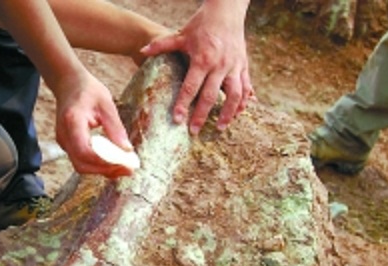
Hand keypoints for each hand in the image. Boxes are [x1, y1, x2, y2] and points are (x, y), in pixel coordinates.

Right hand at [53, 69, 134, 177]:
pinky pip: (82, 160)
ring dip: (103, 170)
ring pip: (81, 166)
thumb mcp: (107, 104)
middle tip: (129, 169)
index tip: (125, 163)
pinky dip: (98, 164)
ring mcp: (63, 142)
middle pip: (82, 164)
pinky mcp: (68, 145)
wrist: (68, 84)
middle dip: (105, 170)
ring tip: (124, 166)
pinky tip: (114, 161)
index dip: (105, 162)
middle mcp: (64, 135)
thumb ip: (116, 128)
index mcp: (72, 121)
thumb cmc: (88, 91)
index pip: (85, 151)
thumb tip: (127, 151)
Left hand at [140, 1, 253, 134]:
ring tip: (220, 128)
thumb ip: (162, 45)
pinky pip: (246, 87)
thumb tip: (142, 51)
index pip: (191, 87)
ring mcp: (233, 66)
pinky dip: (242, 102)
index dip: (183, 104)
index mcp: (202, 59)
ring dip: (227, 113)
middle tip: (194, 131)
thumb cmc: (201, 25)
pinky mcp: (243, 66)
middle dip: (201, 115)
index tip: (177, 120)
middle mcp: (219, 65)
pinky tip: (238, 114)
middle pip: (210, 95)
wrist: (226, 11)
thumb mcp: (180, 35)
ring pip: (233, 95)